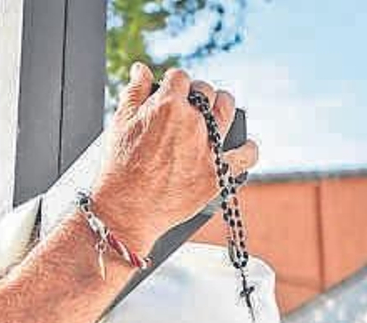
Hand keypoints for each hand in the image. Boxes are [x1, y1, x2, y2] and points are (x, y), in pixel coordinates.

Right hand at [87, 63, 258, 257]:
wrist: (126, 210)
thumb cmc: (119, 169)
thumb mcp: (119, 123)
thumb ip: (133, 91)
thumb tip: (142, 68)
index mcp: (167, 105)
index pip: (180, 78)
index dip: (175, 83)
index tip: (173, 91)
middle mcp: (192, 122)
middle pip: (206, 92)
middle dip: (198, 93)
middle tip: (191, 105)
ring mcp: (207, 148)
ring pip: (227, 111)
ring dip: (224, 106)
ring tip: (218, 112)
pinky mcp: (217, 174)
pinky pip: (245, 156)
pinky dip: (248, 149)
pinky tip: (245, 147)